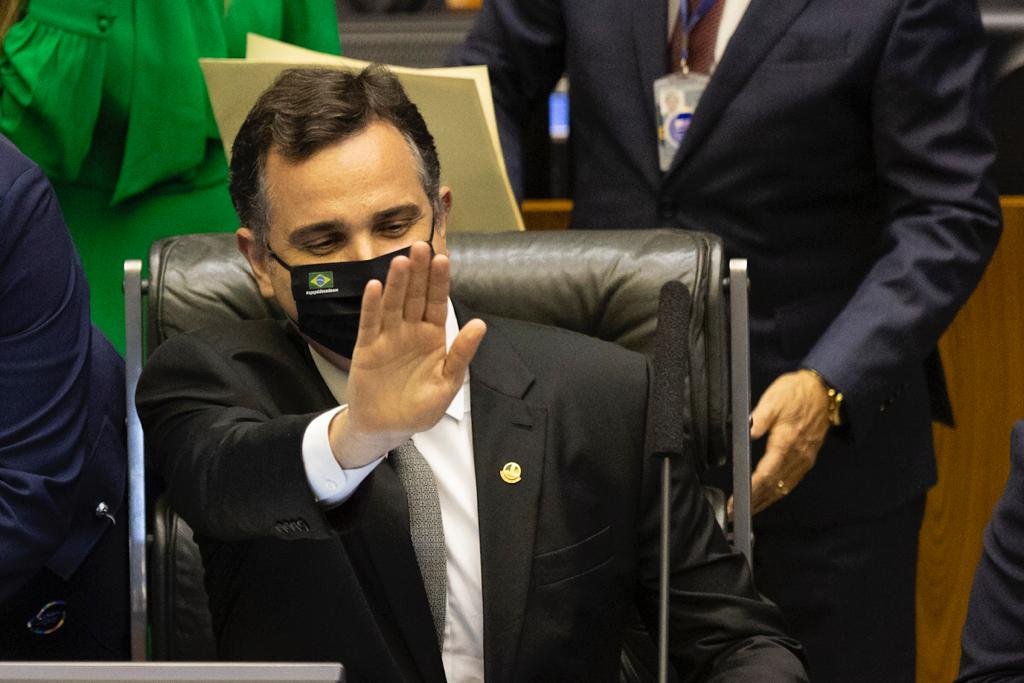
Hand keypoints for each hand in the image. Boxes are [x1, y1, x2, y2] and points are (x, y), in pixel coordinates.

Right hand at [328, 241, 485, 467]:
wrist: (387, 428)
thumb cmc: (419, 407)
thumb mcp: (448, 384)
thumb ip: (461, 354)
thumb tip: (480, 325)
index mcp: (432, 337)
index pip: (437, 302)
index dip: (439, 282)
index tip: (443, 258)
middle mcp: (410, 331)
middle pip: (414, 296)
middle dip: (418, 272)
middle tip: (421, 246)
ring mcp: (388, 337)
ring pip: (393, 304)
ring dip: (396, 283)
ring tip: (401, 261)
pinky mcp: (367, 348)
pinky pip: (370, 324)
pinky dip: (372, 306)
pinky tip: (375, 287)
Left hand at [729, 369, 830, 517]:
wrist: (824, 391)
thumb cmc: (797, 393)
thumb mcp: (773, 400)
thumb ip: (758, 419)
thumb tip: (747, 433)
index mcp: (785, 444)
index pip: (764, 476)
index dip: (749, 491)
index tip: (736, 502)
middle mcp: (797, 456)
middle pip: (774, 488)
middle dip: (755, 502)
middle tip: (737, 513)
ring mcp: (805, 458)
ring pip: (784, 487)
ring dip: (767, 500)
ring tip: (751, 509)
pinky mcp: (808, 457)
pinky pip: (793, 481)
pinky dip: (780, 492)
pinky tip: (772, 495)